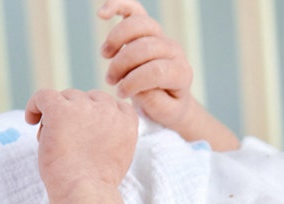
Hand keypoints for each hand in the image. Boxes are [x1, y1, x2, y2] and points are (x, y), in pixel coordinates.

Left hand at [24, 88, 137, 195]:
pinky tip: (31, 120)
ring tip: (51, 140)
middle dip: (76, 116)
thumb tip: (92, 130)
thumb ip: (112, 137)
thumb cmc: (98, 183)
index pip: (112, 104)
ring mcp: (84, 107)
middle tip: (67, 141)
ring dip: (57, 116)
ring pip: (66, 98)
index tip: (85, 130)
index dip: (96, 115)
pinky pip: (44, 96)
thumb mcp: (119, 156)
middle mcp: (108, 109)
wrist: (86, 191)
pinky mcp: (60, 109)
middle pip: (87, 99)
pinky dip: (35, 105)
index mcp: (126, 121)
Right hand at [97, 0, 195, 129]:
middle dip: (122, 65)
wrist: (169, 98)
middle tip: (111, 80)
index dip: (134, 82)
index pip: (157, 70)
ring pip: (140, 25)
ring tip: (106, 56)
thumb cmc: (165, 106)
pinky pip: (134, 10)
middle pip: (145, 47)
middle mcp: (173, 51)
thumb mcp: (165, 114)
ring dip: (116, 39)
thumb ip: (155, 102)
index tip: (121, 94)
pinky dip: (118, 7)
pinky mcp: (147, 29)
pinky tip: (102, 14)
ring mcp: (160, 37)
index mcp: (181, 72)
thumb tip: (140, 85)